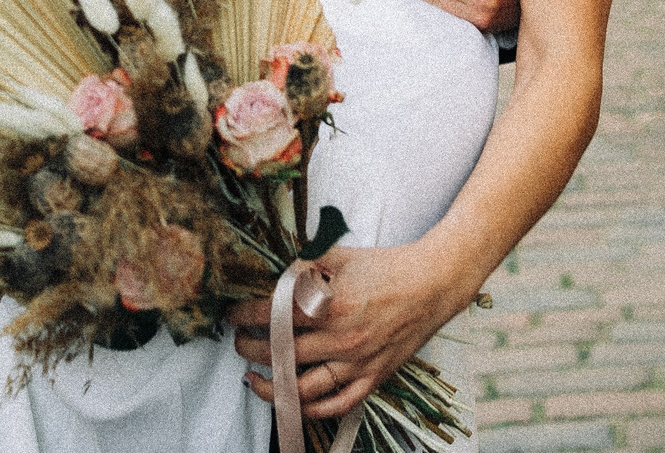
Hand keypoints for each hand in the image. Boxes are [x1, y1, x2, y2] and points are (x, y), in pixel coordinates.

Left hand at [228, 244, 475, 418]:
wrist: (432, 284)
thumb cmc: (386, 267)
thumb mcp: (338, 255)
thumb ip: (302, 265)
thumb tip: (269, 273)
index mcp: (329, 303)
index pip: (271, 315)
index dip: (243, 316)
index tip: (232, 315)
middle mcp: (340, 338)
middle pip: (278, 353)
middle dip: (249, 348)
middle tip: (239, 342)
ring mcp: (356, 363)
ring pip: (300, 388)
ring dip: (269, 385)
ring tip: (254, 376)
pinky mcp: (372, 378)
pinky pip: (336, 405)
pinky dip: (310, 409)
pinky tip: (292, 401)